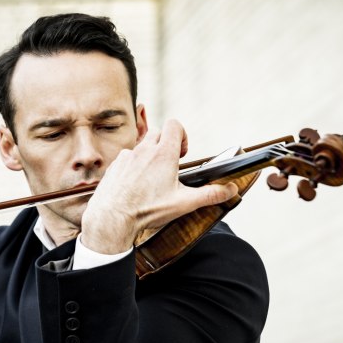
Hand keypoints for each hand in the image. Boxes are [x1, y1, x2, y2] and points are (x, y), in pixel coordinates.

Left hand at [80, 120, 237, 253]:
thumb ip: (210, 194)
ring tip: (151, 178)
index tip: (182, 154)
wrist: (112, 218)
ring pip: (141, 145)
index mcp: (163, 154)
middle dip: (166, 144)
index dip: (182, 135)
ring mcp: (127, 156)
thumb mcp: (183, 203)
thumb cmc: (147, 210)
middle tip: (169, 166)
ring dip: (148, 155)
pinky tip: (134, 184)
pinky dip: (133, 166)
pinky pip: (126, 158)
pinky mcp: (114, 165)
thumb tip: (231, 189)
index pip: (174, 125)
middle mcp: (143, 150)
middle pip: (157, 132)